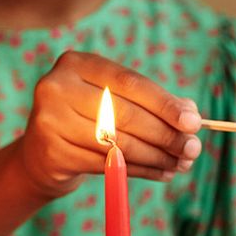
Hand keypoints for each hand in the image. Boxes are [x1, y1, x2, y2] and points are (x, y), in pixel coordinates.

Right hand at [16, 51, 203, 196]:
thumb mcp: (114, 101)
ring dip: (156, 157)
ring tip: (180, 164)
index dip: (164, 103)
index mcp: (77, 63)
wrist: (42, 154)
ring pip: (118, 143)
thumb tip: (191, 115)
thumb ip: (151, 103)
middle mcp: (58, 87)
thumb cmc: (87, 119)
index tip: (194, 121)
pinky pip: (107, 165)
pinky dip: (140, 171)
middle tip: (192, 149)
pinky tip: (160, 172)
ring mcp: (51, 121)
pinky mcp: (54, 153)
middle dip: (165, 134)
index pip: (130, 83)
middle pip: (125, 114)